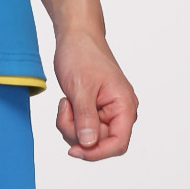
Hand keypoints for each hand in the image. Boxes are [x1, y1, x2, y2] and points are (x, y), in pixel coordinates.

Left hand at [53, 28, 137, 161]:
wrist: (76, 35)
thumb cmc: (81, 54)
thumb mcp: (81, 87)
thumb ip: (85, 118)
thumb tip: (89, 144)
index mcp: (125, 106)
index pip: (118, 144)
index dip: (97, 152)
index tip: (75, 150)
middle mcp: (120, 111)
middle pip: (100, 143)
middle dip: (77, 133)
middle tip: (64, 110)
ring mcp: (107, 111)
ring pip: (89, 138)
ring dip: (71, 126)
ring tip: (65, 102)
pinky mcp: (95, 110)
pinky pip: (82, 127)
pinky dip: (70, 120)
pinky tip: (67, 102)